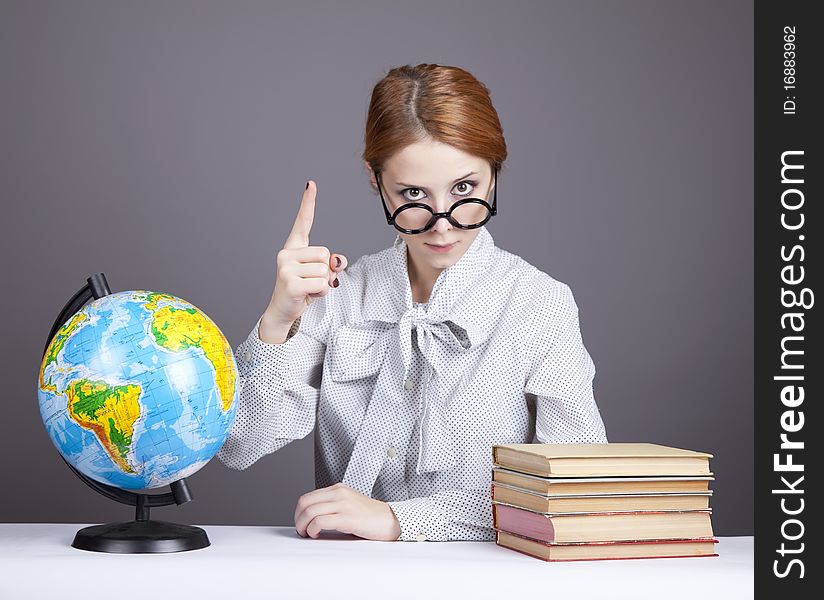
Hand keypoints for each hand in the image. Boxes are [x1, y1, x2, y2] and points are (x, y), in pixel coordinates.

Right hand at [266, 180, 347, 326]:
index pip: (303, 222)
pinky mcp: (290, 283)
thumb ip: (331, 263)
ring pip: (325, 271)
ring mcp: (286, 267)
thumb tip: (336, 261)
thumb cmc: (302, 289)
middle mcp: (286, 253)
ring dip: (323, 284)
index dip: (308, 203)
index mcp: (293, 247)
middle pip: (325, 253)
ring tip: (308, 289)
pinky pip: (322, 284)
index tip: (311, 184)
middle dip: (326, 271)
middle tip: (312, 281)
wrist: (283, 310)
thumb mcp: (320, 274)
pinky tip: (307, 295)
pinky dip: (321, 293)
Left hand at [294, 482, 401, 540]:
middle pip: (305, 503)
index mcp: (338, 489)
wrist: (392, 520)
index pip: (307, 497)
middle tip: (301, 531)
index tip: (301, 523)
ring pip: (310, 511)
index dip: (298, 512)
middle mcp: (339, 493)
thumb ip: (332, 506)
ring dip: (303, 526)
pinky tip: (316, 535)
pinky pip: (320, 521)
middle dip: (298, 519)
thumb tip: (311, 519)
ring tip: (308, 534)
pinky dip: (313, 529)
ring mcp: (343, 504)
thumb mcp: (348, 504)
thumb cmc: (371, 517)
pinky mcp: (347, 517)